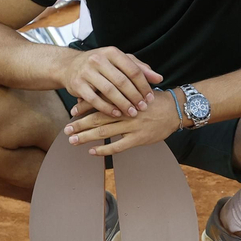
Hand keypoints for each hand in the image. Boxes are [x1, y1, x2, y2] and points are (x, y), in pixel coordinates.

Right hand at [61, 46, 163, 117]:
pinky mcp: (78, 85)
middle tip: (143, 107)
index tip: (150, 97)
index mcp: (112, 52)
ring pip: (109, 91)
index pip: (133, 69)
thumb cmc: (99, 65)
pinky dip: (107, 108)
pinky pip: (95, 99)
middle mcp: (98, 59)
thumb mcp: (119, 62)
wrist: (69, 66)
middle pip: (122, 81)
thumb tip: (159, 78)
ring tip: (132, 112)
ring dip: (123, 104)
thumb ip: (139, 68)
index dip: (144, 85)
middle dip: (135, 96)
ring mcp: (86, 72)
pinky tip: (116, 114)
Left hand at [66, 90, 181, 156]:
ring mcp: (132, 125)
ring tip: (73, 140)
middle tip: (66, 129)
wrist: (175, 109)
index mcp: (124, 97)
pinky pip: (119, 145)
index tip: (72, 111)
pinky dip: (105, 149)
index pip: (100, 100)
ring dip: (87, 136)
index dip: (85, 106)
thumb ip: (121, 90)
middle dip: (80, 124)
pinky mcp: (139, 138)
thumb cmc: (154, 99)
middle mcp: (126, 111)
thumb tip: (100, 93)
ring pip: (105, 131)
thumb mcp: (138, 88)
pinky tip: (92, 151)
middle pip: (98, 117)